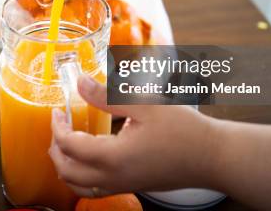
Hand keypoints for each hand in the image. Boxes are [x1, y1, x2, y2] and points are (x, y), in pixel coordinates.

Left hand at [49, 75, 270, 209]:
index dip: (58, 127)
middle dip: (56, 148)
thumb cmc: (184, 129)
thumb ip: (107, 95)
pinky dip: (82, 174)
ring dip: (66, 165)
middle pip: (67, 172)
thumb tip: (79, 82)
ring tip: (68, 141)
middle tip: (60, 124)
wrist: (214, 157)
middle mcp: (114, 177)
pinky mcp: (133, 185)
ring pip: (79, 186)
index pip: (70, 147)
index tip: (57, 110)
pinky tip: (91, 153)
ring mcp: (123, 185)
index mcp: (113, 157)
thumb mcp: (144, 104)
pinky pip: (95, 188)